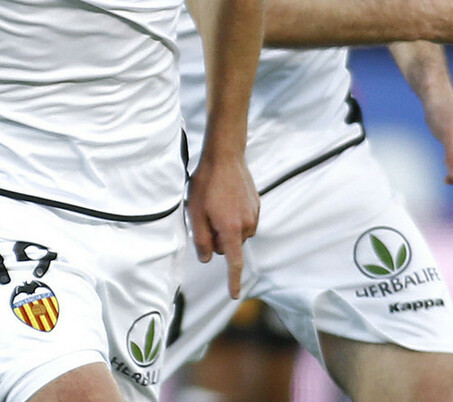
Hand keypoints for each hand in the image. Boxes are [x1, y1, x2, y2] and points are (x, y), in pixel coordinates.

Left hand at [186, 155, 258, 298]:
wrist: (225, 156)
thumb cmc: (206, 183)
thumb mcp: (195, 212)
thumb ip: (201, 239)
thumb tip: (207, 259)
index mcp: (231, 229)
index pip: (233, 263)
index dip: (233, 281)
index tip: (234, 295)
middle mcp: (247, 225)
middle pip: (230, 246)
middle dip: (218, 238)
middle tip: (206, 215)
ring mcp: (254, 214)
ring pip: (237, 233)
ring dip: (227, 226)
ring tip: (216, 203)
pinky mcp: (257, 205)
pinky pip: (244, 220)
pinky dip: (235, 216)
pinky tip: (226, 198)